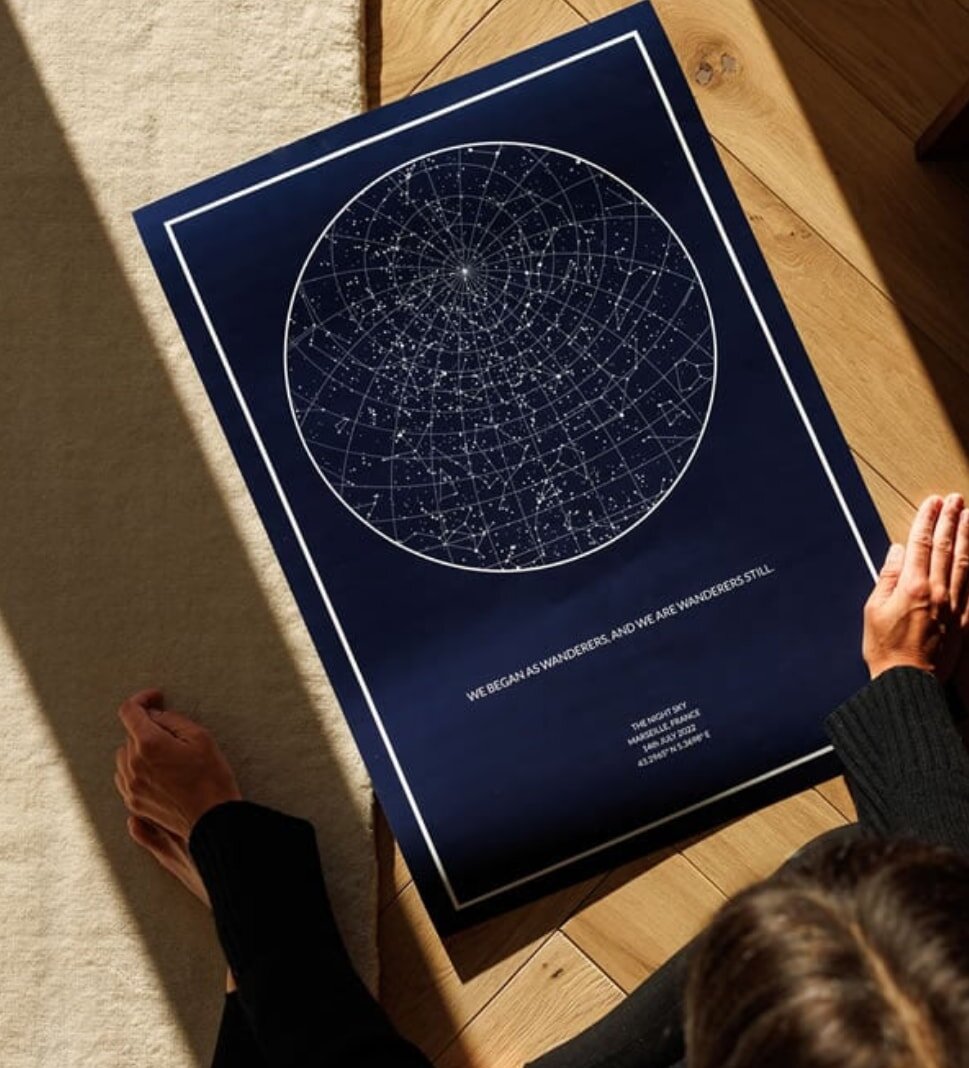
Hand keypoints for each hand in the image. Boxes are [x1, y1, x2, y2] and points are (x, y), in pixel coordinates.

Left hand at [114, 689, 242, 839]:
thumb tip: (154, 716)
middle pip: (130, 735)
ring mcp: (131, 786)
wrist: (212, 820)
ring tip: (167, 756)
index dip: (142, 699)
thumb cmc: (212, 777)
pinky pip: (125, 777)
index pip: (129, 711)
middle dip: (148, 729)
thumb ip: (172, 721)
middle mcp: (133, 764)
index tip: (156, 698)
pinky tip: (159, 773)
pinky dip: (137, 769)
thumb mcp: (201, 737)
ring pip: (125, 756)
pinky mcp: (134, 803)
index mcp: (149, 744)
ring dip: (140, 750)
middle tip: (174, 734)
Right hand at [863, 493, 968, 680]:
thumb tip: (897, 552)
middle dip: (949, 520)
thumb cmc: (885, 650)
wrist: (909, 682)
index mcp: (911, 587)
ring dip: (967, 536)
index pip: (919, 544)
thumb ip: (886, 577)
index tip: (932, 502)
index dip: (926, 520)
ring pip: (963, 562)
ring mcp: (955, 605)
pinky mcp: (965, 620)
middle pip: (944, 547)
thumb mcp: (873, 610)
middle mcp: (937, 592)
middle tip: (954, 500)